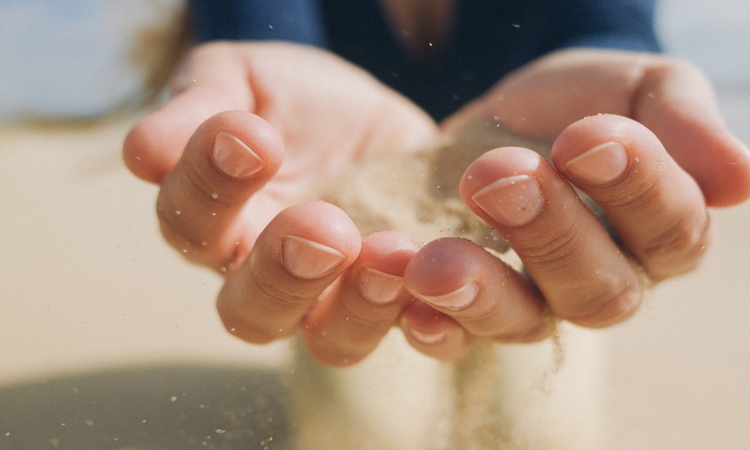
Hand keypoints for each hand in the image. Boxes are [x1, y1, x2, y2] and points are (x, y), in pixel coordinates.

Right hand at [124, 41, 441, 365]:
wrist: (372, 115)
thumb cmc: (291, 100)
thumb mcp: (241, 81)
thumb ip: (197, 107)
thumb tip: (143, 152)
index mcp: (215, 221)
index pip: (190, 221)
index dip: (210, 183)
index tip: (250, 135)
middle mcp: (265, 276)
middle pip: (251, 311)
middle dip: (284, 271)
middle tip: (324, 228)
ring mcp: (336, 298)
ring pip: (331, 339)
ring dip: (358, 306)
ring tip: (389, 254)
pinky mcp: (404, 298)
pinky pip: (414, 333)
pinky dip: (429, 323)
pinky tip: (441, 291)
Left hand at [398, 49, 749, 356]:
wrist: (499, 115)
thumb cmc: (580, 103)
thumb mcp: (637, 87)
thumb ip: (683, 122)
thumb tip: (740, 181)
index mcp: (654, 233)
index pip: (670, 231)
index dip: (637, 187)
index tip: (589, 137)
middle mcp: (595, 281)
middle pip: (596, 290)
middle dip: (551, 232)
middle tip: (499, 175)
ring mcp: (525, 302)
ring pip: (521, 323)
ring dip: (482, 289)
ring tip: (435, 260)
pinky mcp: (459, 305)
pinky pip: (452, 338)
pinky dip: (432, 325)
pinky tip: (412, 301)